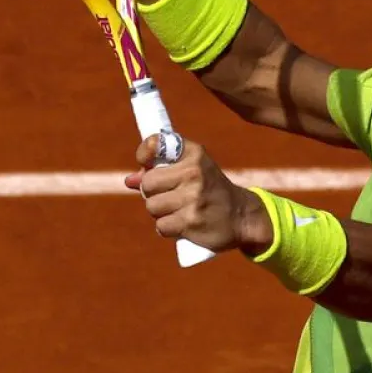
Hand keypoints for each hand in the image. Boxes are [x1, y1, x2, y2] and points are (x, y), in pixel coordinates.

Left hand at [124, 135, 270, 254]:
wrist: (242, 216)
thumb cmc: (210, 190)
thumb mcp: (193, 170)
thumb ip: (161, 171)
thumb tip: (129, 180)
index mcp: (193, 154)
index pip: (155, 143)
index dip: (144, 153)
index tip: (145, 162)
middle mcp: (193, 172)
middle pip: (147, 183)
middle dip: (152, 193)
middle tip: (170, 196)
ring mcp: (193, 197)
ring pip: (152, 206)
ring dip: (160, 213)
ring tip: (179, 211)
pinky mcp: (191, 221)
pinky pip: (161, 226)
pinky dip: (168, 228)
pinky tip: (183, 224)